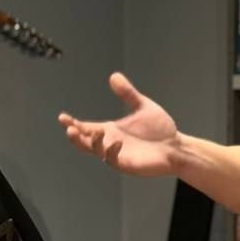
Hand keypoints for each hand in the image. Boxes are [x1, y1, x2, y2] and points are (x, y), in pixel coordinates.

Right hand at [58, 72, 180, 177]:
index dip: (73, 123)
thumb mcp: (143, 107)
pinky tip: (117, 142)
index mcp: (110, 130)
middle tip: (70, 129)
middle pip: (84, 142)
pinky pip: (113, 160)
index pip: (86, 127)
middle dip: (75, 137)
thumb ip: (128, 94)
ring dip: (92, 143)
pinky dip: (111, 151)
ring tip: (95, 133)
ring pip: (96, 152)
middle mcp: (110, 142)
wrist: (177, 147)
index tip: (62, 117)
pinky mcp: (127, 164)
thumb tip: (113, 76)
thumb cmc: (160, 130)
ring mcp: (117, 155)